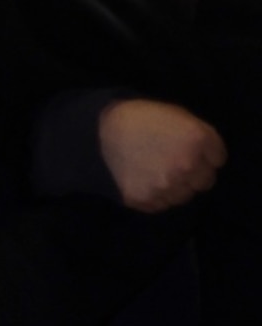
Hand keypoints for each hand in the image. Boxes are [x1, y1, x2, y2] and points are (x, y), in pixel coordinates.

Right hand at [98, 98, 225, 213]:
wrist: (106, 129)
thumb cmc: (148, 119)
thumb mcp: (184, 119)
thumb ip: (204, 140)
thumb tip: (211, 164)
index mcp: (198, 142)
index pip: (218, 163)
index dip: (205, 157)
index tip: (190, 152)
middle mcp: (186, 167)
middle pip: (204, 184)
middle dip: (193, 175)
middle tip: (174, 165)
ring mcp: (164, 186)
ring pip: (182, 198)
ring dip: (175, 189)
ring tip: (158, 174)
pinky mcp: (142, 199)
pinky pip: (159, 206)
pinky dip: (155, 197)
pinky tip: (145, 181)